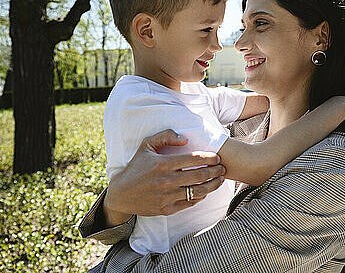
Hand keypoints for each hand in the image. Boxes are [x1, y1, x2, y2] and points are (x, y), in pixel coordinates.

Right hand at [104, 129, 225, 224]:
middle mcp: (166, 180)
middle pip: (200, 175)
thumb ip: (166, 136)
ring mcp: (167, 196)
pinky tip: (205, 191)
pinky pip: (189, 203)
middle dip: (215, 171)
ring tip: (219, 180)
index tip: (217, 158)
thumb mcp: (146, 145)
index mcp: (163, 163)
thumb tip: (186, 139)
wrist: (121, 193)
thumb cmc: (136, 166)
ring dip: (212, 185)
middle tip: (223, 168)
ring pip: (198, 191)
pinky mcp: (167, 209)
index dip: (209, 158)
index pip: (194, 159)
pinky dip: (200, 197)